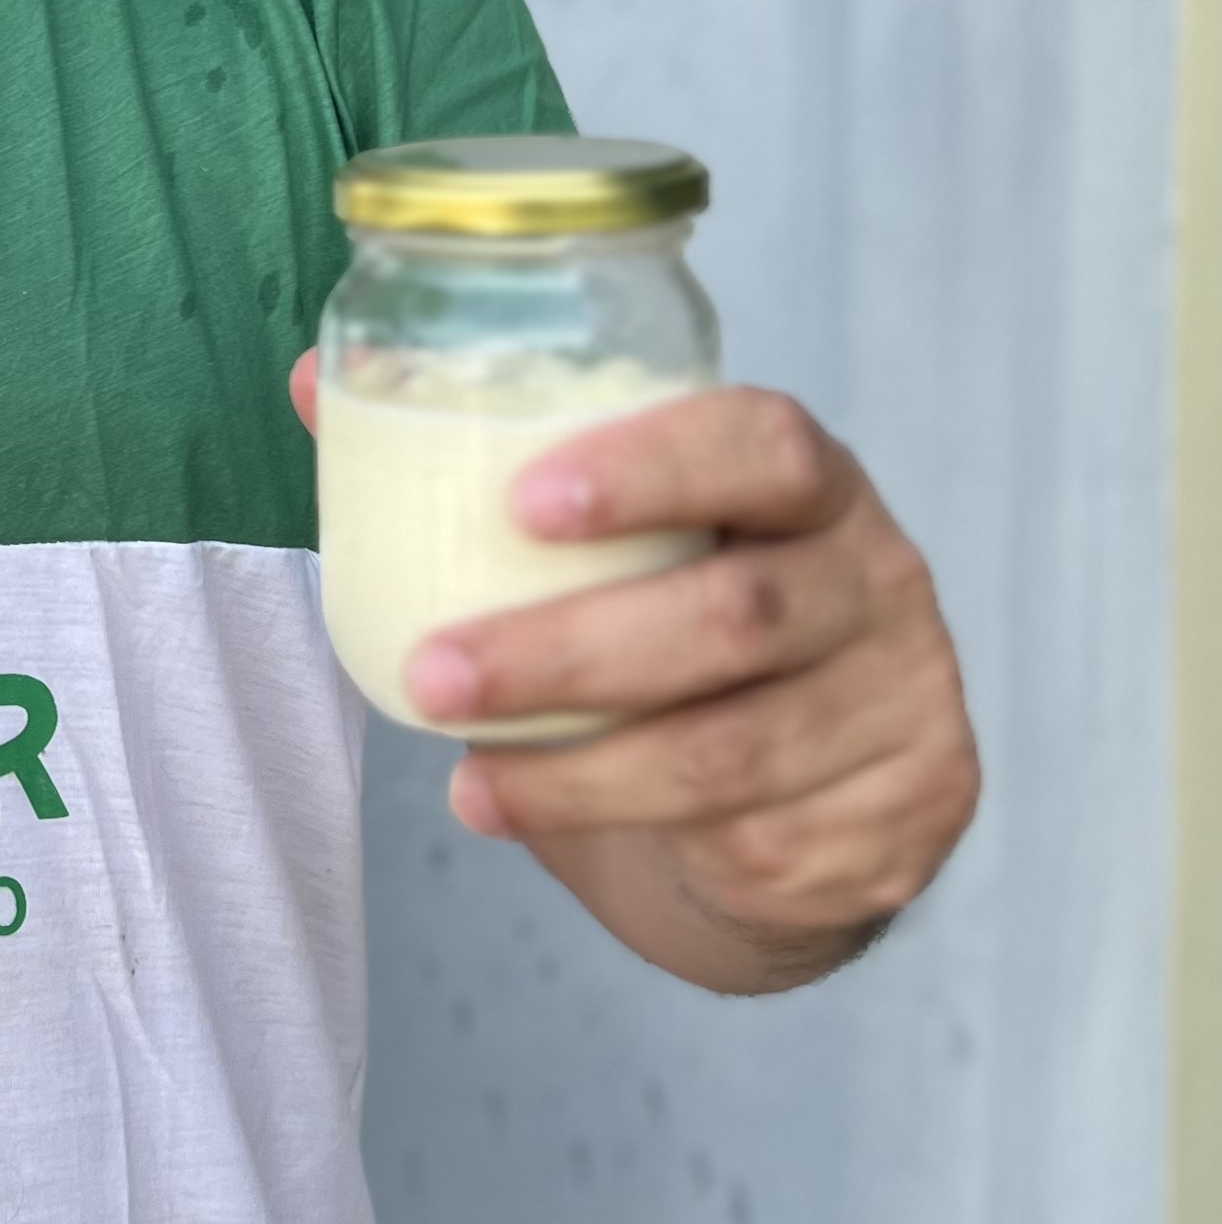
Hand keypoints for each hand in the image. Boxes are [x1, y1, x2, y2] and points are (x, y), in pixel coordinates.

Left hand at [289, 355, 977, 992]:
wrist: (805, 793)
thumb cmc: (677, 636)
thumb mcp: (615, 547)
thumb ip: (480, 465)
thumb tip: (315, 382)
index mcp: (809, 484)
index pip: (762, 442)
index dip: (651, 466)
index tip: (522, 499)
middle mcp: (877, 580)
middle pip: (736, 613)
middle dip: (568, 651)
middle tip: (433, 673)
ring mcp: (904, 702)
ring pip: (733, 749)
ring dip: (578, 771)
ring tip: (462, 775)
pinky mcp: (906, 818)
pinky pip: (761, 841)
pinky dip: (627, 836)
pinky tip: (530, 819)